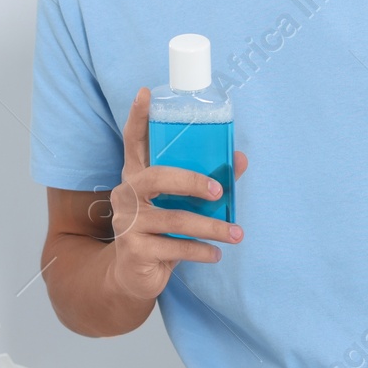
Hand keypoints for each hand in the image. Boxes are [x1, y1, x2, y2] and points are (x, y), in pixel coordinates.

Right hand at [104, 86, 248, 302]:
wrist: (135, 275)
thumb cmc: (162, 231)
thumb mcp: (182, 204)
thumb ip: (207, 182)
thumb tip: (240, 160)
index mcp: (137, 175)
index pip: (133, 141)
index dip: (137, 117)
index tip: (145, 92)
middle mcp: (126, 193)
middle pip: (157, 176)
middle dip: (192, 181)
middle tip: (220, 190)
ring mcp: (127, 221)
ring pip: (175, 218)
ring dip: (211, 227)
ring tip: (236, 234)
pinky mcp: (134, 249)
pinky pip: (175, 247)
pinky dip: (201, 250)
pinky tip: (216, 254)